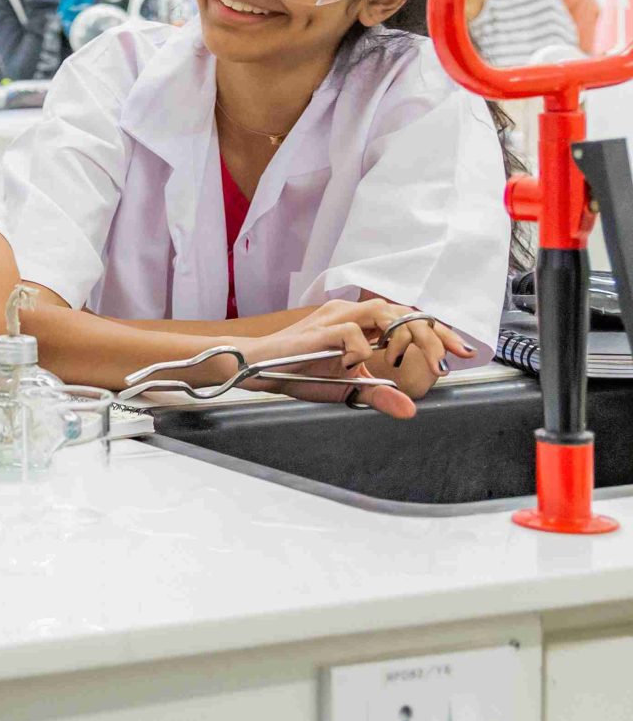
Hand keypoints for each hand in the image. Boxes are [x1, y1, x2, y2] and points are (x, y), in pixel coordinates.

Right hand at [235, 300, 474, 417]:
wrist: (257, 368)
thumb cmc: (297, 373)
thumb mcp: (347, 388)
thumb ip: (378, 394)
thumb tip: (410, 410)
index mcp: (360, 323)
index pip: (407, 318)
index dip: (437, 332)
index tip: (462, 351)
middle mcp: (350, 313)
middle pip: (404, 310)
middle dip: (433, 334)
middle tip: (450, 360)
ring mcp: (335, 318)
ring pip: (385, 312)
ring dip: (407, 337)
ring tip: (417, 360)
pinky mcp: (320, 330)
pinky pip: (352, 334)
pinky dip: (360, 352)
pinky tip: (352, 367)